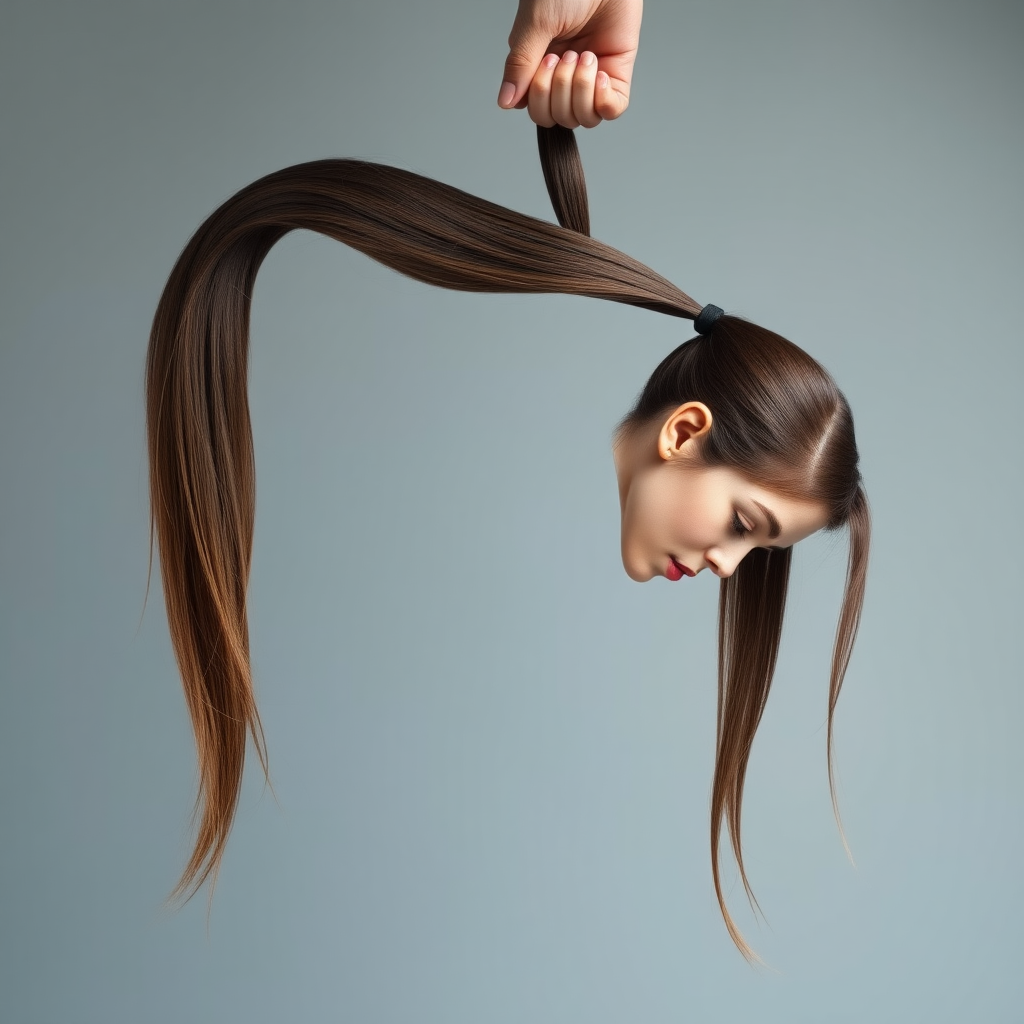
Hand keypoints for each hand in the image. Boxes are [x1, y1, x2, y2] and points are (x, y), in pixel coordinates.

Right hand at [498, 0, 642, 127]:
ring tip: (584, 57)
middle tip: (565, 55)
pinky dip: (604, 101)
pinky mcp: (617, 74)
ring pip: (583, 119)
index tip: (543, 64)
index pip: (536, 112)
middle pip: (558, 119)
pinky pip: (612, 110)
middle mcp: (565, 78)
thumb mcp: (535, 25)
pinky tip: (600, 74)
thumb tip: (504, 102)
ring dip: (580, 91)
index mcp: (540, 68)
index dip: (538, 100)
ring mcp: (591, 79)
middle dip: (558, 92)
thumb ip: (520, 65)